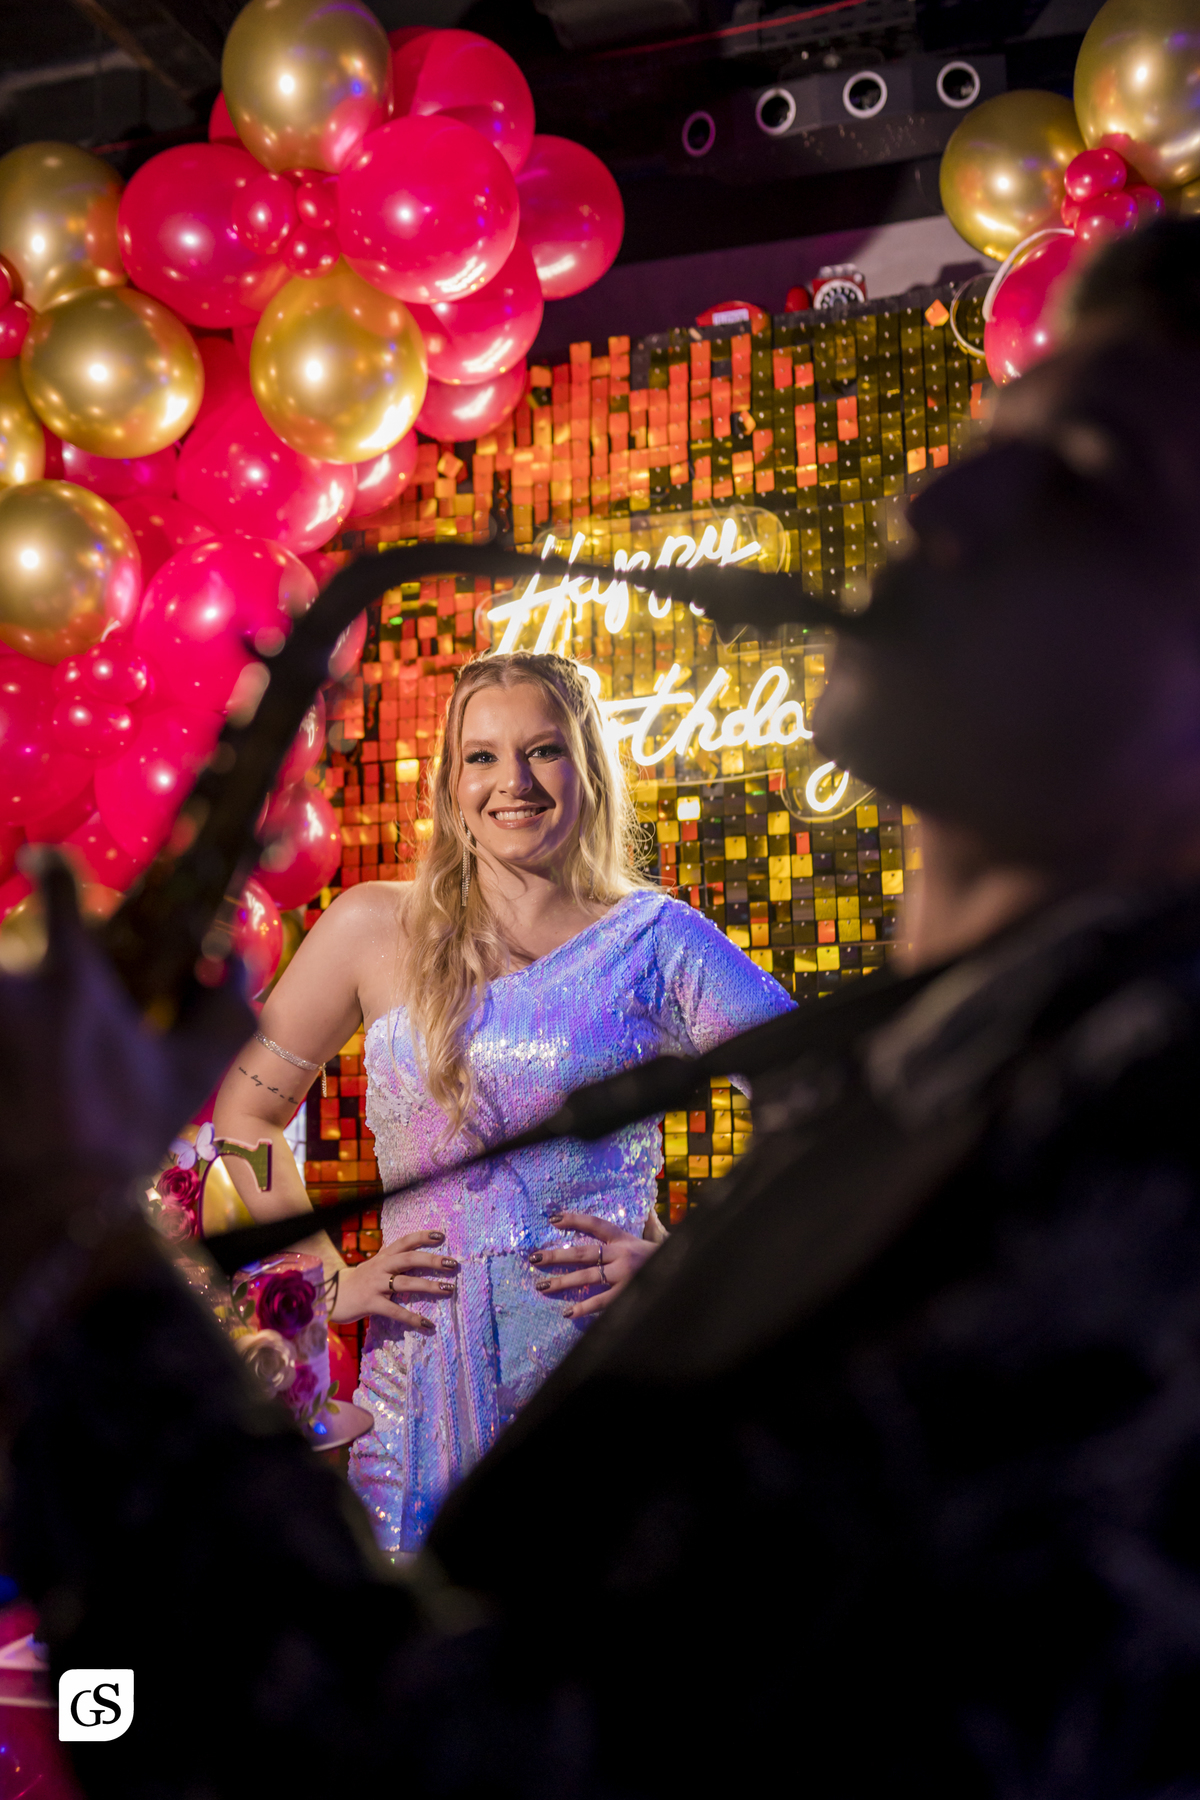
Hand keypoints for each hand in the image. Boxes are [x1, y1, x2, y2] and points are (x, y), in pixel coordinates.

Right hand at [331, 1230, 458, 1329]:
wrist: (330, 1296)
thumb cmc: (357, 1282)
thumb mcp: (374, 1266)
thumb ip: (392, 1262)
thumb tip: (416, 1257)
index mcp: (382, 1256)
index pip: (404, 1241)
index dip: (422, 1236)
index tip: (441, 1236)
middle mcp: (380, 1267)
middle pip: (409, 1259)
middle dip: (432, 1260)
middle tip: (453, 1263)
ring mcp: (375, 1285)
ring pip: (406, 1283)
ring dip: (429, 1286)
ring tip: (449, 1289)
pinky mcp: (371, 1303)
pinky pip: (395, 1311)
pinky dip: (412, 1318)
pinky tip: (427, 1324)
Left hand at [529, 1210, 658, 1318]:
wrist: (685, 1274)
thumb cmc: (668, 1257)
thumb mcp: (656, 1237)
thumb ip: (648, 1222)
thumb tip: (649, 1204)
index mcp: (625, 1239)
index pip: (595, 1225)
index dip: (574, 1219)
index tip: (553, 1219)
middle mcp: (622, 1254)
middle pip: (582, 1252)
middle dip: (556, 1255)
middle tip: (533, 1257)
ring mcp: (624, 1275)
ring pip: (586, 1277)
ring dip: (562, 1282)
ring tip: (541, 1285)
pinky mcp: (627, 1294)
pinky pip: (601, 1302)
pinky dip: (584, 1307)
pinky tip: (568, 1312)